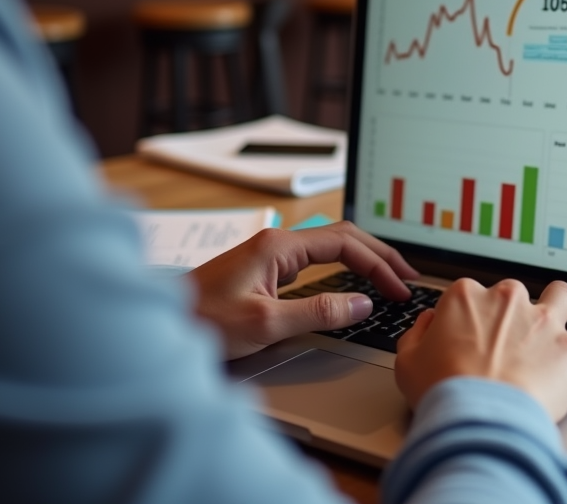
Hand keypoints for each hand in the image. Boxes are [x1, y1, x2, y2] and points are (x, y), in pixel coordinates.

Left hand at [187, 221, 418, 359]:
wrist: (159, 327)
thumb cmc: (201, 322)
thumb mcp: (265, 324)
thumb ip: (318, 313)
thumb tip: (362, 304)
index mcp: (278, 247)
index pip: (344, 243)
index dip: (378, 263)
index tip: (398, 287)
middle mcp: (276, 244)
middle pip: (342, 238)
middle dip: (379, 255)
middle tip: (407, 277)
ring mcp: (270, 257)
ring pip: (329, 247)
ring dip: (362, 260)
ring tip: (388, 277)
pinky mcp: (264, 272)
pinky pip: (314, 263)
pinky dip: (342, 269)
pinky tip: (351, 283)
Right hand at [395, 278, 566, 421]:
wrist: (480, 414)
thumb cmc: (443, 389)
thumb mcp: (407, 361)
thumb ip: (417, 334)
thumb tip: (429, 323)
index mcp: (466, 296)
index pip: (469, 294)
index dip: (469, 317)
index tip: (469, 336)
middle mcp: (507, 299)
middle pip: (514, 294)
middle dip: (512, 312)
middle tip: (507, 341)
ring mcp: (542, 320)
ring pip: (562, 295)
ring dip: (562, 305)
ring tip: (561, 321)